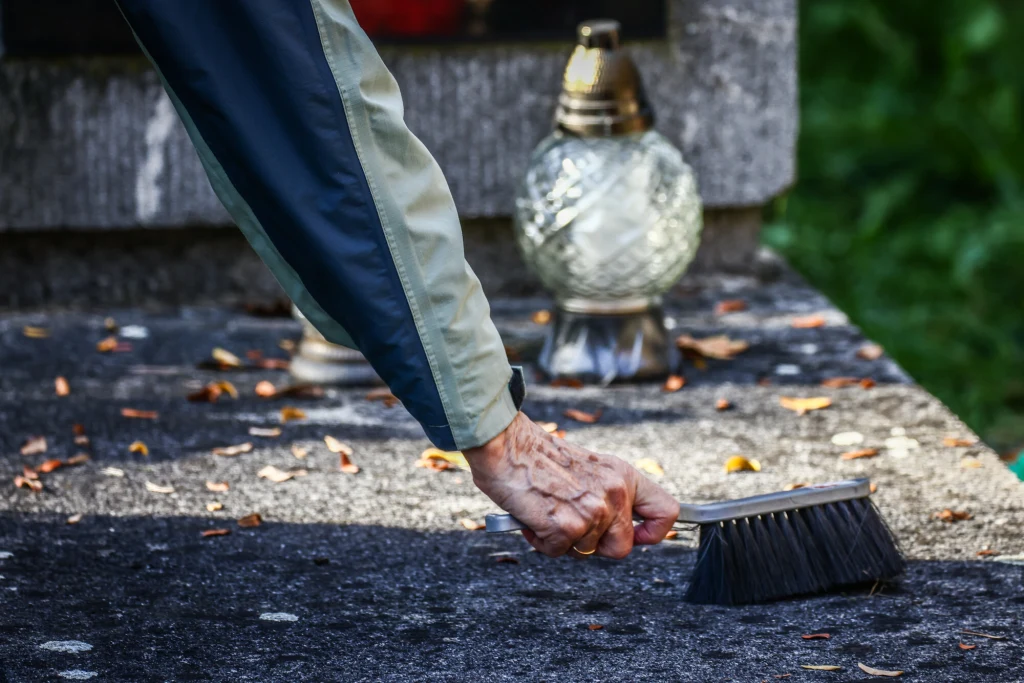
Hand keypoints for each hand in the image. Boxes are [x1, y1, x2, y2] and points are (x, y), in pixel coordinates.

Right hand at [464, 412, 678, 558]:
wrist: (506, 445)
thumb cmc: (539, 457)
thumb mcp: (591, 468)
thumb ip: (609, 493)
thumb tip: (619, 527)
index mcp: (623, 475)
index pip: (666, 511)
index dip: (653, 533)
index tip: (637, 536)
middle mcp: (614, 493)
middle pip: (621, 548)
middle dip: (596, 545)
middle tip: (572, 525)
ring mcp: (592, 512)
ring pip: (586, 552)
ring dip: (563, 540)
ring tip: (547, 512)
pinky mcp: (566, 527)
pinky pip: (557, 552)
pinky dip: (542, 541)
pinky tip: (532, 517)